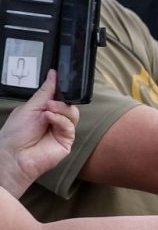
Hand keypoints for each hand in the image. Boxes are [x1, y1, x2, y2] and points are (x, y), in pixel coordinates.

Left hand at [0, 72, 78, 195]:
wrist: (13, 155)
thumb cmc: (15, 134)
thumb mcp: (29, 107)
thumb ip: (45, 91)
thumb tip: (53, 74)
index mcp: (44, 110)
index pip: (59, 97)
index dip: (61, 89)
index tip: (60, 78)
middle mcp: (54, 120)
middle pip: (69, 104)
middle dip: (61, 101)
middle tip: (49, 102)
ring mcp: (61, 131)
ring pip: (73, 114)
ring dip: (61, 110)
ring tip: (48, 111)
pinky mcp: (67, 141)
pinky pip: (70, 126)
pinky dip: (60, 120)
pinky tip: (49, 118)